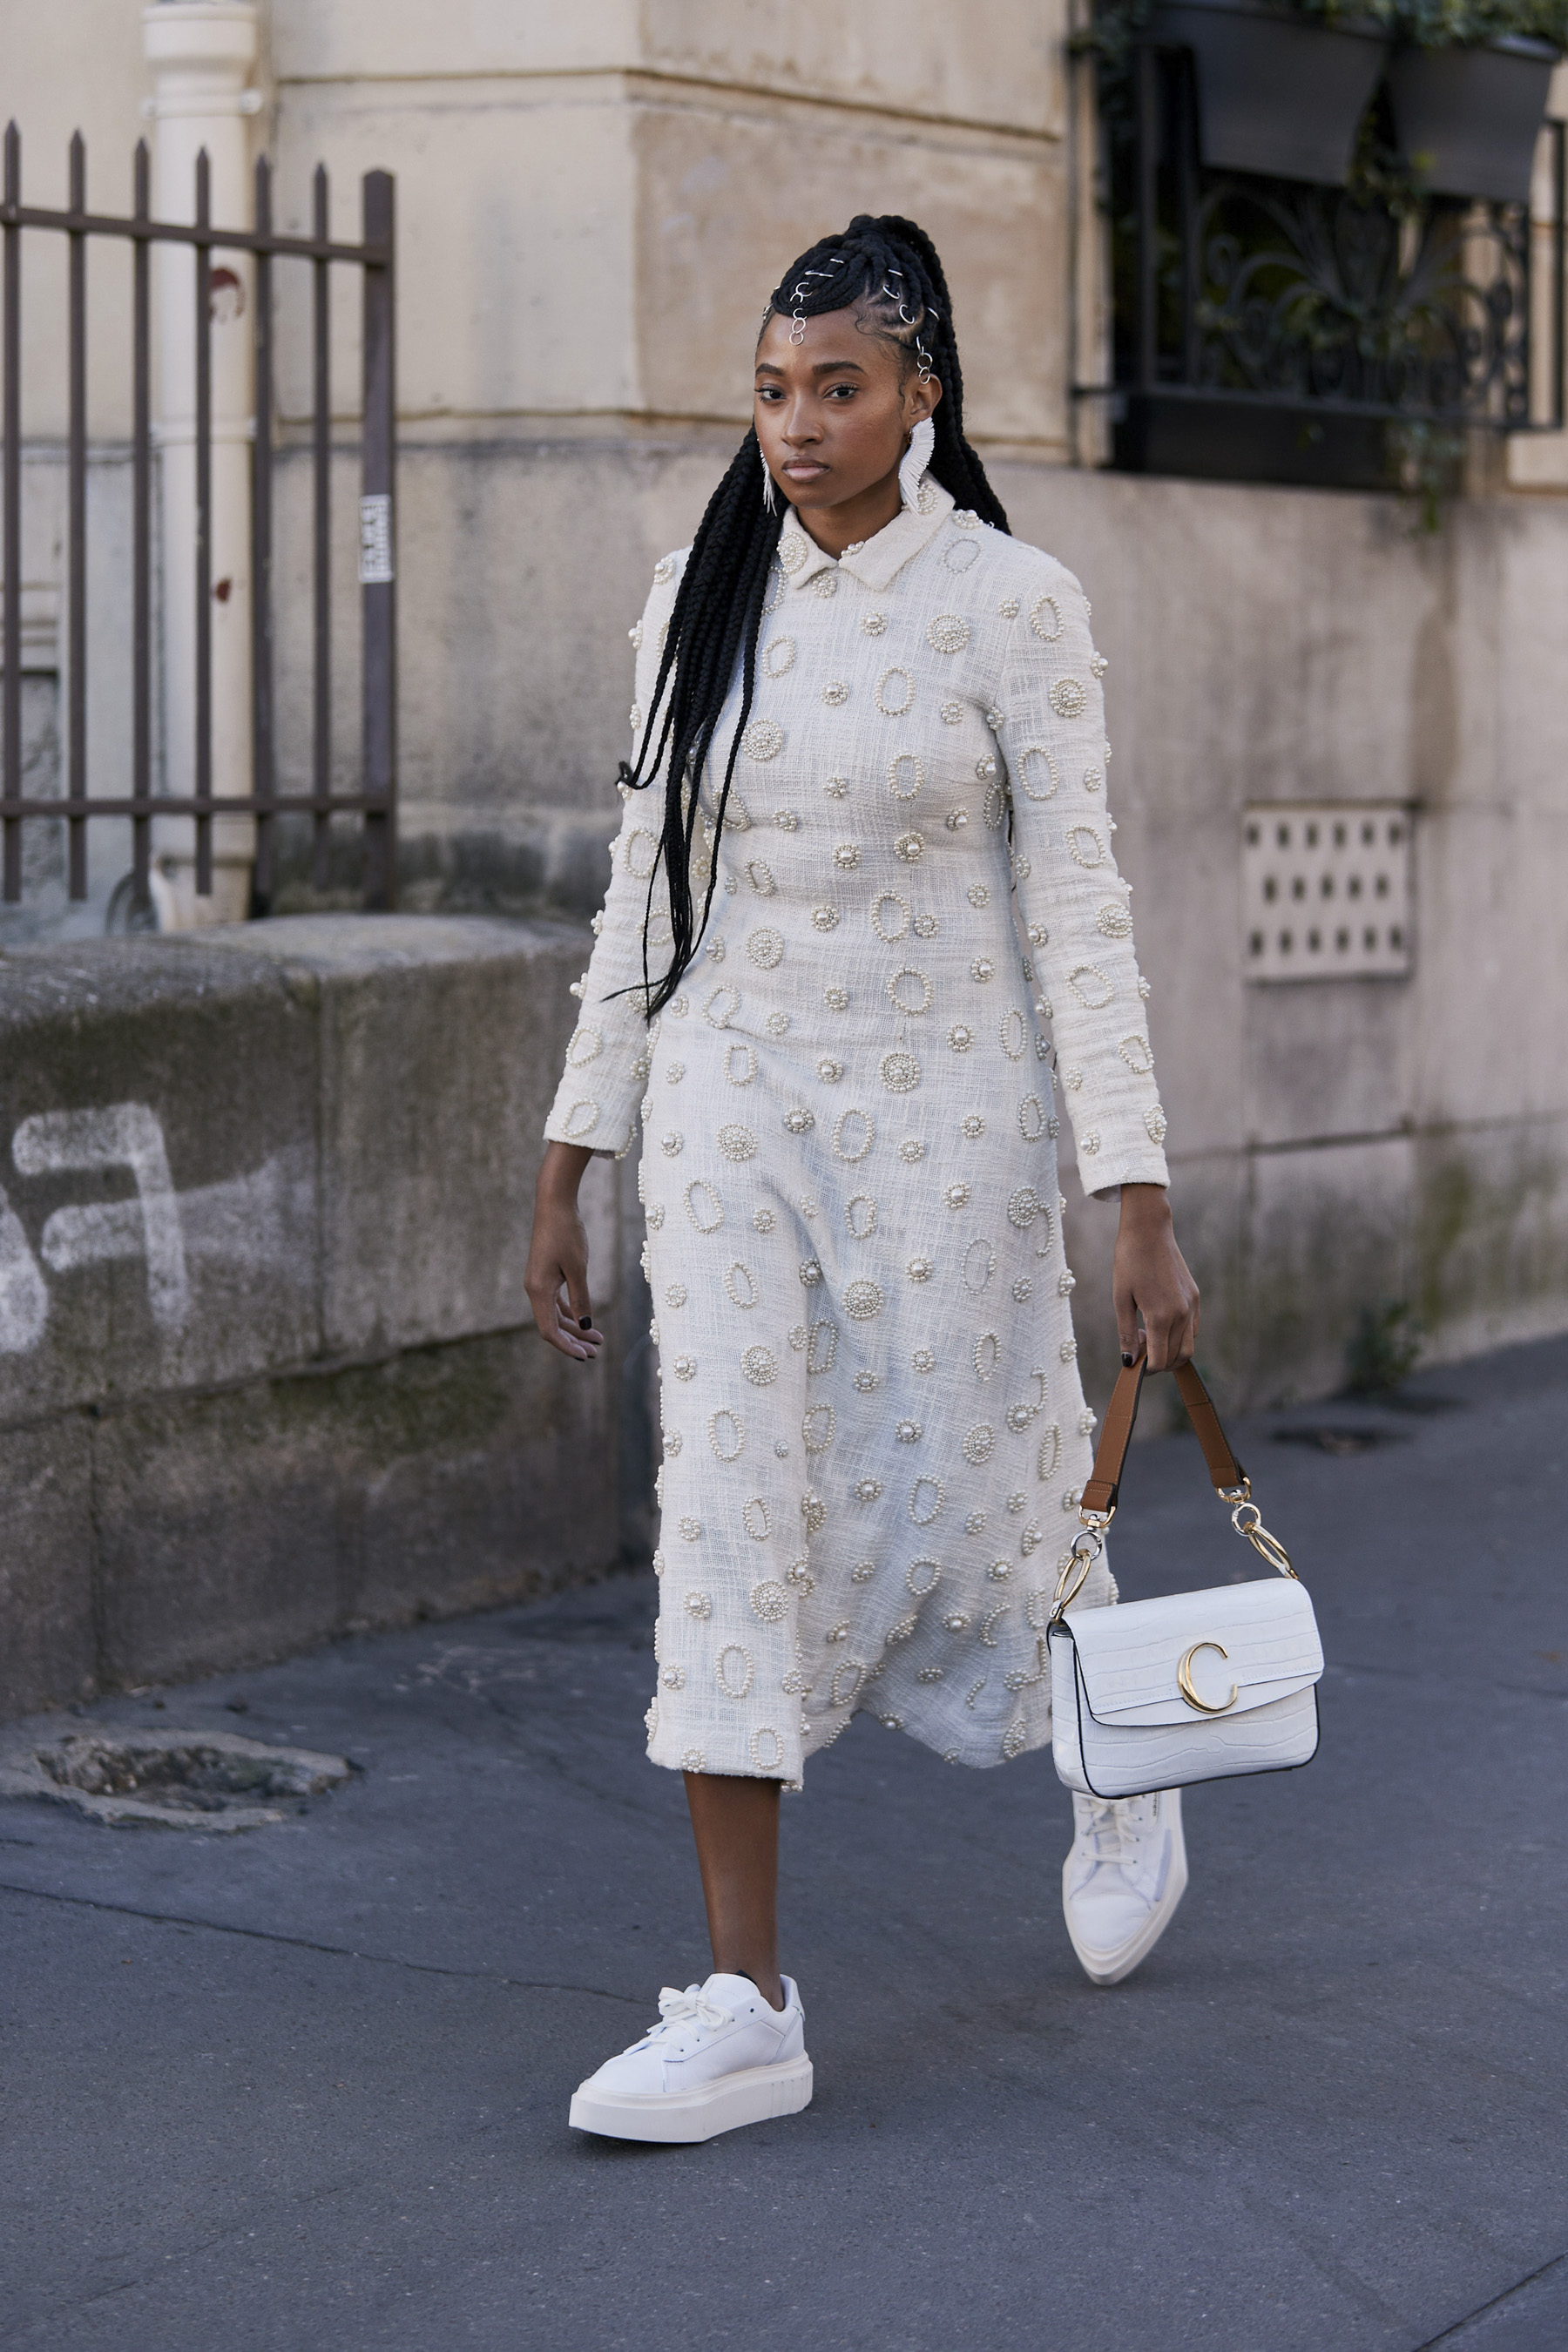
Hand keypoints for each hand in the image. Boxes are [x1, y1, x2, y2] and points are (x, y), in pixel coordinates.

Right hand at [525, 1142, 604, 1361]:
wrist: (554, 1204)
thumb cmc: (567, 1233)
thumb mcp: (578, 1268)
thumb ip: (581, 1298)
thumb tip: (586, 1325)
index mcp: (538, 1290)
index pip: (549, 1331)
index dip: (566, 1347)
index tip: (585, 1357)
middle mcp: (535, 1289)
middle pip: (552, 1325)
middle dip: (574, 1340)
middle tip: (596, 1351)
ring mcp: (539, 1281)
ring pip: (555, 1314)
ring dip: (575, 1327)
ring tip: (597, 1338)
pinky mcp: (546, 1274)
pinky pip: (556, 1301)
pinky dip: (570, 1312)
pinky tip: (585, 1319)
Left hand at [1113, 1183, 1199, 1371]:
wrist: (1148, 1231)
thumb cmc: (1129, 1262)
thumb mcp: (1120, 1299)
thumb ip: (1126, 1333)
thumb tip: (1129, 1361)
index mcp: (1161, 1316)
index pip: (1160, 1360)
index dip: (1147, 1369)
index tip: (1134, 1361)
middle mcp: (1182, 1314)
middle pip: (1177, 1357)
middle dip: (1159, 1363)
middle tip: (1139, 1349)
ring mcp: (1192, 1305)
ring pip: (1188, 1346)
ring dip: (1171, 1351)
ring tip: (1148, 1334)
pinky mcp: (1195, 1296)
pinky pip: (1193, 1328)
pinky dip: (1180, 1336)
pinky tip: (1160, 1323)